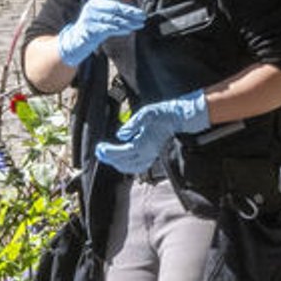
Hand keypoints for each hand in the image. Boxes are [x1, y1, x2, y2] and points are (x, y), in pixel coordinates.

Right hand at [56, 0, 145, 66]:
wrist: (78, 38)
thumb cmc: (96, 24)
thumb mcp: (103, 12)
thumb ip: (116, 9)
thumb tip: (136, 10)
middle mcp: (93, 5)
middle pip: (115, 6)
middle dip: (131, 11)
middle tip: (143, 15)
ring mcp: (91, 17)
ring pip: (114, 19)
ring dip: (129, 22)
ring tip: (140, 24)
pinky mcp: (91, 29)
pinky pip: (108, 29)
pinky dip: (120, 29)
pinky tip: (129, 30)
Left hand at [93, 89, 210, 174]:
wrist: (181, 118)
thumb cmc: (165, 113)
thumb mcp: (147, 113)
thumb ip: (133, 124)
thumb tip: (120, 135)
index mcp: (145, 143)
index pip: (123, 152)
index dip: (110, 152)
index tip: (100, 147)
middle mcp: (148, 153)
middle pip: (125, 163)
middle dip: (110, 158)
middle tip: (99, 151)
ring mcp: (152, 155)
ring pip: (132, 167)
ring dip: (118, 164)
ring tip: (108, 156)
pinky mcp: (154, 155)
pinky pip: (138, 166)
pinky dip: (127, 165)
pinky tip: (122, 159)